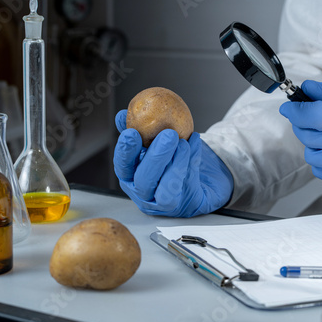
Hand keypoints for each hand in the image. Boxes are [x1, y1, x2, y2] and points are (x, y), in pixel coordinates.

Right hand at [113, 110, 233, 216]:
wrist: (199, 179)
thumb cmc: (171, 160)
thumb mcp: (153, 143)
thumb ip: (139, 131)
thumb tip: (122, 115)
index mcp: (131, 176)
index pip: (122, 166)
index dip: (125, 151)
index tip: (132, 132)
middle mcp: (143, 192)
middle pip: (143, 180)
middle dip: (156, 156)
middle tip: (168, 134)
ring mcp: (161, 202)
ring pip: (164, 189)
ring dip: (175, 163)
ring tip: (183, 142)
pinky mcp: (182, 206)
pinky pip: (185, 188)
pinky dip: (190, 165)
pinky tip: (193, 144)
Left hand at [280, 77, 321, 186]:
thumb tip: (306, 89)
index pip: (316, 115)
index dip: (297, 111)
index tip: (289, 107)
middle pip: (312, 136)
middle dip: (301, 124)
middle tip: (305, 116)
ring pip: (315, 157)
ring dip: (310, 144)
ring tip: (320, 133)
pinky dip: (320, 162)